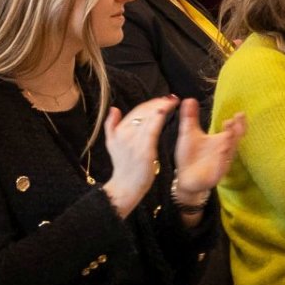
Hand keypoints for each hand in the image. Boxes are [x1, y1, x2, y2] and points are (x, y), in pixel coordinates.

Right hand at [100, 96, 176, 211]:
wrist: (125, 187)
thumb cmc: (123, 166)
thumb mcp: (111, 144)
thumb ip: (111, 125)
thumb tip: (113, 108)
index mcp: (118, 131)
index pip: (136, 111)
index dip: (150, 103)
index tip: (162, 99)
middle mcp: (124, 133)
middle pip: (143, 112)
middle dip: (158, 102)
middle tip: (172, 98)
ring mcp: (133, 141)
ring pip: (149, 117)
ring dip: (162, 106)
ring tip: (173, 101)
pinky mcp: (143, 150)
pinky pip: (152, 129)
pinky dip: (159, 117)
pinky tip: (167, 110)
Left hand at [171, 100, 244, 201]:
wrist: (184, 178)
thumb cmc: (190, 156)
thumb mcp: (189, 133)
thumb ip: (190, 117)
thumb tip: (189, 99)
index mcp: (221, 141)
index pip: (234, 130)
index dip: (238, 122)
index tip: (239, 113)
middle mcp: (224, 151)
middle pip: (235, 140)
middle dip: (237, 131)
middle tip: (235, 121)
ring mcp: (221, 163)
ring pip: (229, 152)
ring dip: (230, 143)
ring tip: (229, 133)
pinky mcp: (216, 174)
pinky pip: (221, 167)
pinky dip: (222, 159)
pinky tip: (222, 151)